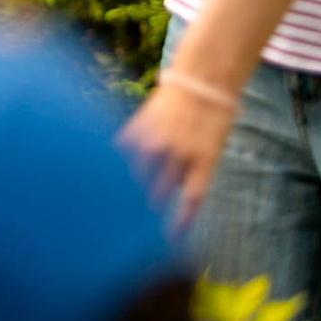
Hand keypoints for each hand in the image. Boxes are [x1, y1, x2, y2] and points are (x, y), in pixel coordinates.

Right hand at [121, 77, 237, 220]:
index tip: (168, 240)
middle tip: (135, 218)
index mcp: (204, 160)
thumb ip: (191, 174)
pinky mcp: (140, 125)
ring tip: (116, 198)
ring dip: (128, 186)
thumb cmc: (211, 120)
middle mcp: (179, 152)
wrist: (202, 80)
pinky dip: (116, 161)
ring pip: (135, 173)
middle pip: (158, 191)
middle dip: (147, 206)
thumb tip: (163, 196)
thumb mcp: (211, 149)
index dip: (178, 222)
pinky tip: (108, 169)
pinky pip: (123, 150)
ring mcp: (157, 137)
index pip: (190, 200)